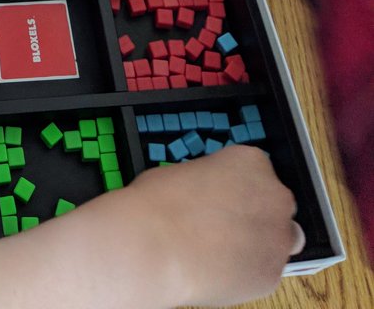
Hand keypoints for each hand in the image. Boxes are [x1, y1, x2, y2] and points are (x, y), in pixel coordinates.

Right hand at [127, 146, 302, 305]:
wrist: (156, 244)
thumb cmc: (160, 201)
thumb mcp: (188, 171)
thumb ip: (214, 184)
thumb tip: (211, 200)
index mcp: (251, 161)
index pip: (258, 172)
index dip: (239, 188)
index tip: (223, 199)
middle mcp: (275, 195)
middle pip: (277, 205)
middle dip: (257, 215)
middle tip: (226, 226)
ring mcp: (278, 237)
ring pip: (279, 242)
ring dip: (260, 245)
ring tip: (224, 253)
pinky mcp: (272, 275)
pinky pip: (264, 273)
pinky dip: (247, 273)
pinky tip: (219, 272)